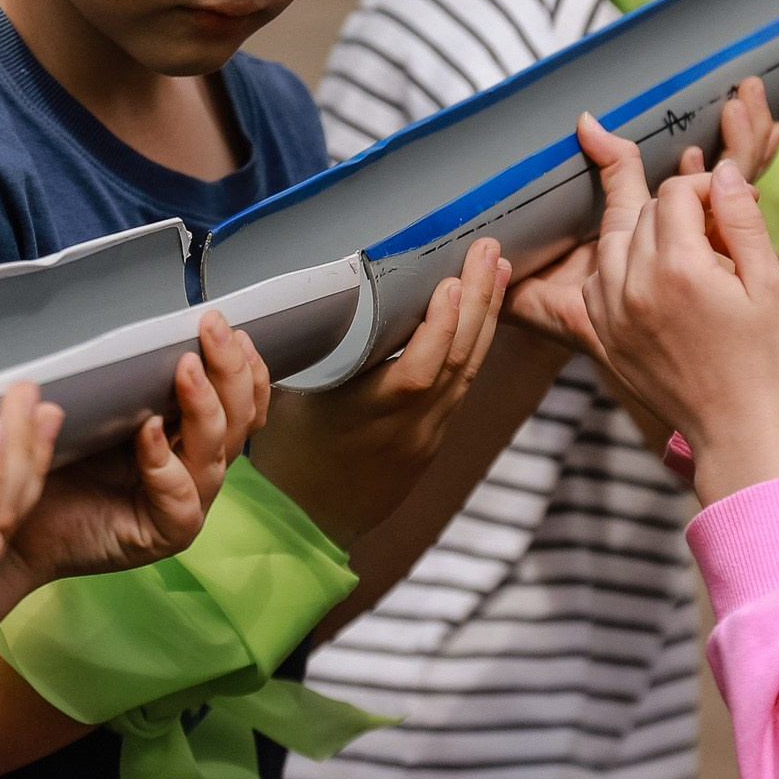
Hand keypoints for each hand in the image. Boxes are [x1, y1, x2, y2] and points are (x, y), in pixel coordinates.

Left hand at [0, 308, 267, 593]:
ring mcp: (188, 501)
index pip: (239, 402)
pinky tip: (148, 432)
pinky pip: (180, 498)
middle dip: (231, 371)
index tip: (224, 325)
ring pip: (215, 453)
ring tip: (186, 369)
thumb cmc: (57, 465)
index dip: (242, 365)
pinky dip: (165, 463)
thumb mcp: (97, 409)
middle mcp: (196, 466)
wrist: (19, 523)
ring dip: (204, 407)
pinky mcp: (167, 533)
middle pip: (238, 420)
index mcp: (188, 435)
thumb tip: (145, 333)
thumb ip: (129, 382)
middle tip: (212, 330)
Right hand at [255, 237, 509, 549]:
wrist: (304, 526)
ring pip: (467, 374)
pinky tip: (483, 317)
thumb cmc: (285, 459)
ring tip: (499, 271)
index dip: (440, 327)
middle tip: (490, 251)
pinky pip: (461, 389)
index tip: (452, 281)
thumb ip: (297, 354)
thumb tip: (294, 301)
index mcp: (363, 417)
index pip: (417, 372)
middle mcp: (404, 429)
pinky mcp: (432, 442)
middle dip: (478, 301)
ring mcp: (424, 437)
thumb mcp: (279, 402)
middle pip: (456, 361)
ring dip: (486, 319)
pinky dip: (474, 347)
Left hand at [508, 77, 778, 360]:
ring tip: (679, 243)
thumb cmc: (765, 361)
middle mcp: (635, 286)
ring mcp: (612, 314)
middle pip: (641, 212)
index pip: (676, 194)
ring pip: (611, 240)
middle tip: (712, 225)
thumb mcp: (771, 284)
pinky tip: (648, 275)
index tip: (729, 204)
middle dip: (677, 207)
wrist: (738, 431)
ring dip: (641, 230)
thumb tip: (722, 174)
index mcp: (680, 268)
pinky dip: (618, 266)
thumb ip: (742, 222)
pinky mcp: (604, 337)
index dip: (705, 188)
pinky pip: (596, 281)